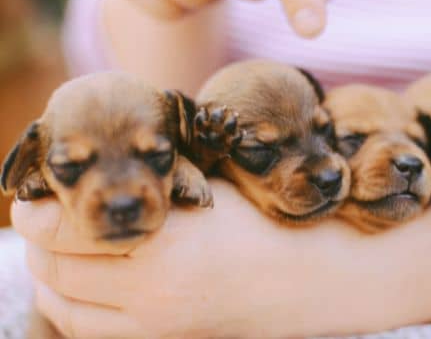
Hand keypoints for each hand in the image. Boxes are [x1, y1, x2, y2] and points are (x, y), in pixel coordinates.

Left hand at [12, 179, 430, 337]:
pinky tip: (88, 282)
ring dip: (52, 277)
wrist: (326, 277)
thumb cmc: (278, 219)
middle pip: (54, 271)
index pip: (64, 229)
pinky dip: (76, 307)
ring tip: (61, 248)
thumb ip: (157, 184)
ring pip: (66, 310)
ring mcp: (160, 328)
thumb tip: (99, 175)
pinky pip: (94, 332)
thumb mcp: (216, 188)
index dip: (39, 206)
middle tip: (44, 213)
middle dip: (39, 240)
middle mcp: (154, 295)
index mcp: (169, 243)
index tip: (36, 190)